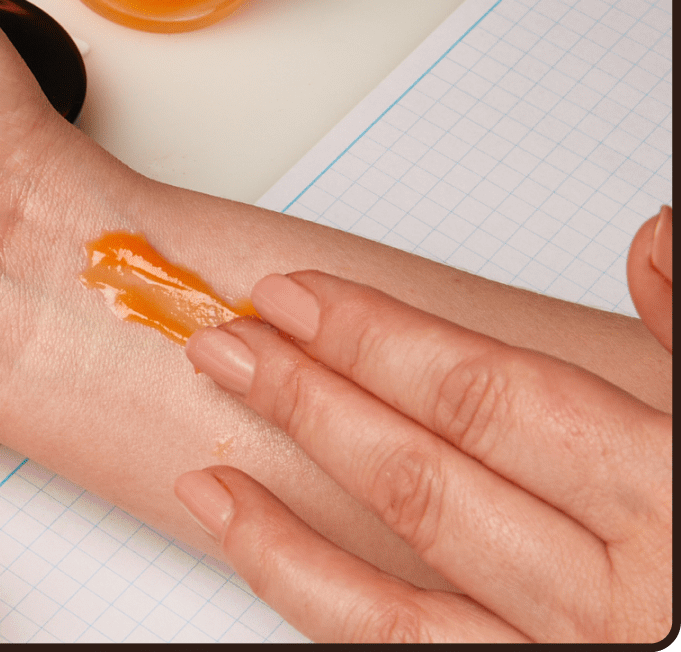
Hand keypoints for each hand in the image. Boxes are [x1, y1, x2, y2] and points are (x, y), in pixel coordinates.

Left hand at [175, 242, 673, 640]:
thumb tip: (655, 237)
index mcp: (676, 510)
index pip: (494, 403)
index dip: (382, 341)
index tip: (299, 297)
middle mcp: (617, 600)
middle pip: (425, 477)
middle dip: (313, 398)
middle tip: (227, 340)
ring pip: (391, 579)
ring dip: (282, 500)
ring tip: (214, 430)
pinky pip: (390, 650)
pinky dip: (300, 590)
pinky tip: (244, 532)